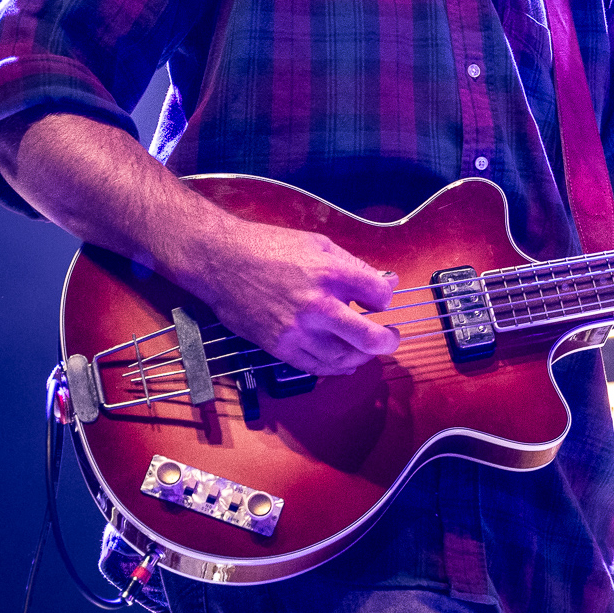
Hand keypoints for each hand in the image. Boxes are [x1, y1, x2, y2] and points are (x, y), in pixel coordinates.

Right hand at [171, 215, 400, 376]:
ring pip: (344, 358)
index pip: (378, 296)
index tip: (379, 300)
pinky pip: (316, 367)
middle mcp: (317, 305)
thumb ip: (354, 265)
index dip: (385, 299)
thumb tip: (385, 282)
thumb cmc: (268, 247)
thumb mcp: (318, 244)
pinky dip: (336, 368)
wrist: (221, 261)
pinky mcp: (279, 346)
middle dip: (388, 341)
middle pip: (369, 337)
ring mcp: (298, 330)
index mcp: (330, 273)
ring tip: (366, 349)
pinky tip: (344, 363)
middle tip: (392, 338)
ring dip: (362, 356)